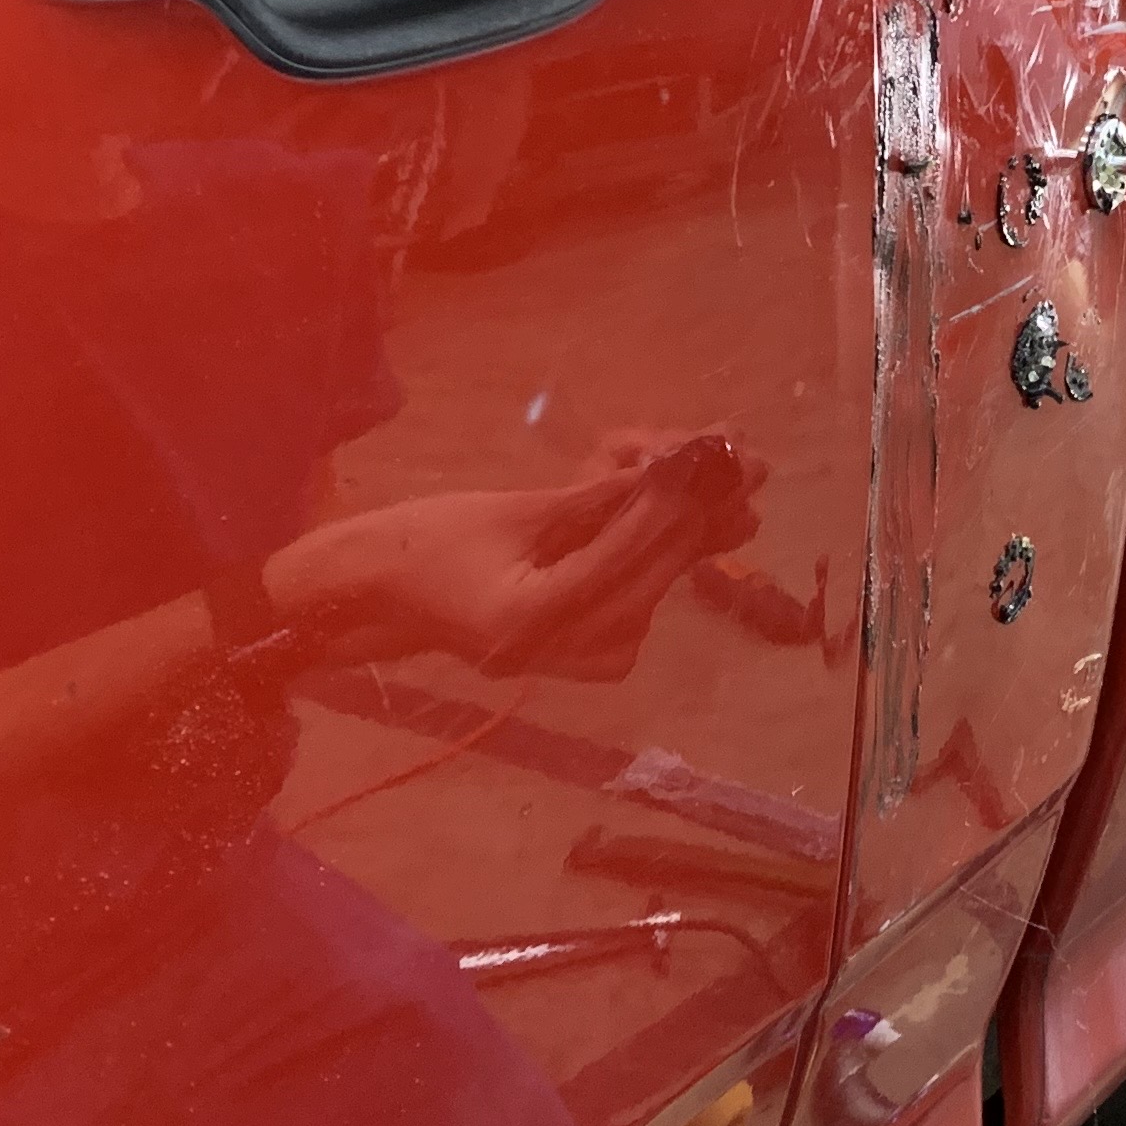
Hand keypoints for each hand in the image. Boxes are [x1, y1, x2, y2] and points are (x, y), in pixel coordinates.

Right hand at [270, 435, 764, 674]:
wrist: (383, 597)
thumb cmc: (428, 541)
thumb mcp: (513, 511)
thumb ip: (594, 499)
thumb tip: (666, 470)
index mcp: (525, 622)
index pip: (613, 560)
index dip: (663, 507)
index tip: (705, 460)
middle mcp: (555, 655)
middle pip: (646, 582)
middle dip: (694, 518)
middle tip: (742, 464)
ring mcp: (572, 665)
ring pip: (651, 592)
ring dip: (685, 534)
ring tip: (729, 479)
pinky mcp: (584, 658)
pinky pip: (635, 601)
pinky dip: (658, 556)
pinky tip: (690, 513)